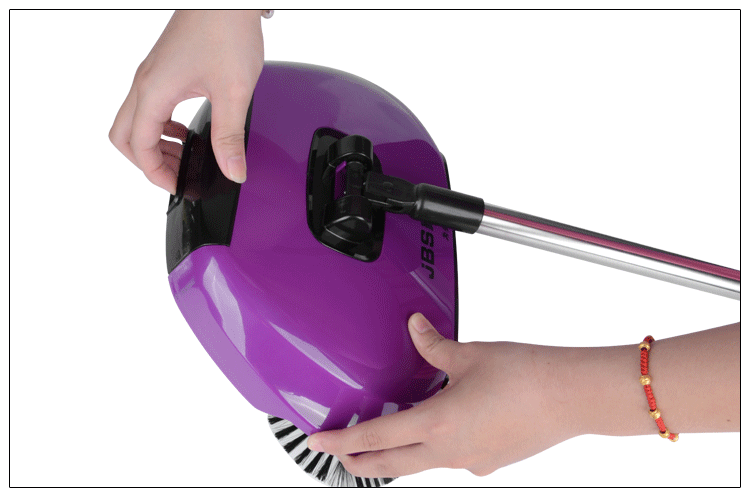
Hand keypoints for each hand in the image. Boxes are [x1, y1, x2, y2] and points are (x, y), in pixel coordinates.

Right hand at [109, 10, 265, 193]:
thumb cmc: (225, 31)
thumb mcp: (232, 92)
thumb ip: (229, 137)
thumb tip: (233, 170)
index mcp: (154, 92)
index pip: (139, 147)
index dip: (157, 174)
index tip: (178, 186)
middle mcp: (146, 83)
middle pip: (124, 136)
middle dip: (147, 162)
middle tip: (177, 175)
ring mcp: (152, 75)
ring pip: (135, 121)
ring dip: (154, 144)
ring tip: (183, 157)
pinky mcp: (163, 69)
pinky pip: (149, 106)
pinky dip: (162, 126)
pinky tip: (185, 129)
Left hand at [306, 313, 580, 477]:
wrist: (573, 396)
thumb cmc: (527, 376)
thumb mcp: (470, 354)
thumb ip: (433, 345)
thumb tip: (414, 329)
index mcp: (437, 424)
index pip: (373, 439)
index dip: (340, 441)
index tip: (319, 441)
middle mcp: (450, 451)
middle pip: (389, 466)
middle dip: (358, 462)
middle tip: (339, 454)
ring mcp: (471, 460)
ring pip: (418, 465)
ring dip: (394, 457)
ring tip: (382, 441)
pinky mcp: (491, 460)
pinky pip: (449, 460)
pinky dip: (431, 449)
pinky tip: (439, 429)